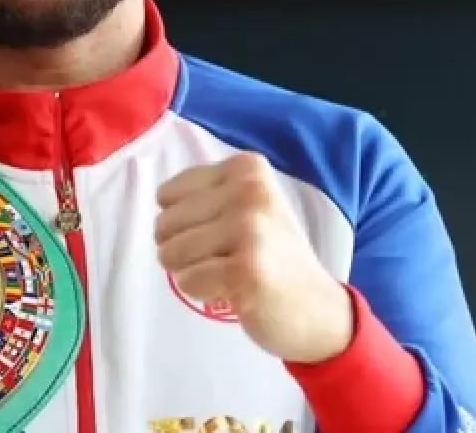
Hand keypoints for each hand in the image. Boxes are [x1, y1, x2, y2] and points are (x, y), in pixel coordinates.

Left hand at [155, 152, 354, 363]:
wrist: (316, 307)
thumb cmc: (270, 255)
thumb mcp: (244, 205)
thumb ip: (203, 195)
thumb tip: (158, 208)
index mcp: (246, 168)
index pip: (167, 195)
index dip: (184, 222)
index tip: (221, 233)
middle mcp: (250, 190)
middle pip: (165, 223)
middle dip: (183, 249)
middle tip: (224, 258)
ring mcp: (251, 229)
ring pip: (171, 252)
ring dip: (191, 272)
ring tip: (227, 273)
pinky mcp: (247, 270)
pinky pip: (187, 281)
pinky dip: (201, 292)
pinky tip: (233, 291)